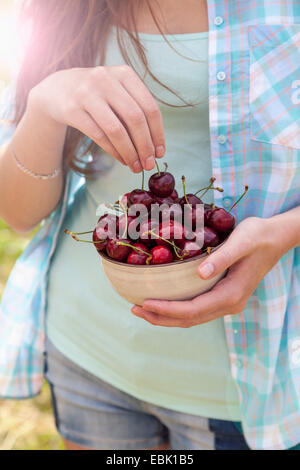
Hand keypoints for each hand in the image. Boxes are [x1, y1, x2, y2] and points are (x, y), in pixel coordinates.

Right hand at [30, 65, 164, 171]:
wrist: (57, 89)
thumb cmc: (97, 95)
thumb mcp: (118, 91)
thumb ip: (136, 110)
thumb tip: (155, 147)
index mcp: (124, 73)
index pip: (149, 107)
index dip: (157, 133)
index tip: (160, 153)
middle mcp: (106, 79)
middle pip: (135, 119)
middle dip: (145, 146)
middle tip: (149, 164)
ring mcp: (86, 93)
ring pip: (116, 130)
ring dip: (129, 152)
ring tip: (136, 166)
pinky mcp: (71, 109)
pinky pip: (98, 136)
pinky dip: (113, 151)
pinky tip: (121, 160)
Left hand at [131, 216, 290, 327]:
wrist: (275, 238)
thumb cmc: (258, 235)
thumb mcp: (241, 241)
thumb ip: (222, 258)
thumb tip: (201, 274)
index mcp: (231, 294)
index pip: (193, 309)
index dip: (167, 309)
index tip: (145, 302)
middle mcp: (229, 304)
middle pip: (190, 319)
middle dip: (161, 317)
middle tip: (134, 309)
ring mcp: (227, 302)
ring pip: (193, 317)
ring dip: (167, 316)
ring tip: (142, 309)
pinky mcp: (224, 296)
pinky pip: (197, 309)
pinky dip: (177, 309)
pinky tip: (163, 302)